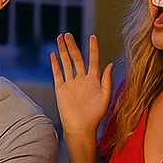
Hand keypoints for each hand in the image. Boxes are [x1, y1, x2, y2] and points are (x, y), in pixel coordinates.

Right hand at [50, 34, 113, 148]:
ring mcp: (70, 83)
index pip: (93, 60)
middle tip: (68, 34)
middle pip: (76, 58)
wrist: (81, 128)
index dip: (93, 48)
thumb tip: (110, 64)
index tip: (92, 36)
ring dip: (62, 51)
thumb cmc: (95, 115)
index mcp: (94, 80)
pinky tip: (53, 55)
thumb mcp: (105, 97)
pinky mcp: (61, 89)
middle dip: (72, 46)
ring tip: (60, 38)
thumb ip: (107, 80)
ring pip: (66, 63)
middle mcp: (81, 79)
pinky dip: (55, 64)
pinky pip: (57, 74)